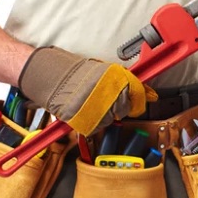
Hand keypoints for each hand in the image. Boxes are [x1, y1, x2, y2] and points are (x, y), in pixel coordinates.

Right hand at [18, 47, 157, 135]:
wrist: (46, 74)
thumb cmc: (73, 71)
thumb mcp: (103, 71)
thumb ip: (127, 83)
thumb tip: (151, 94)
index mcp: (116, 77)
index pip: (139, 93)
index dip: (140, 98)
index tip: (140, 99)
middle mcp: (110, 92)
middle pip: (125, 108)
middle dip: (117, 105)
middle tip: (102, 97)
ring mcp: (98, 107)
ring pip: (111, 119)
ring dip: (104, 114)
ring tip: (90, 101)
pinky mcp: (86, 120)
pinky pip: (97, 126)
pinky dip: (92, 121)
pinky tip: (83, 109)